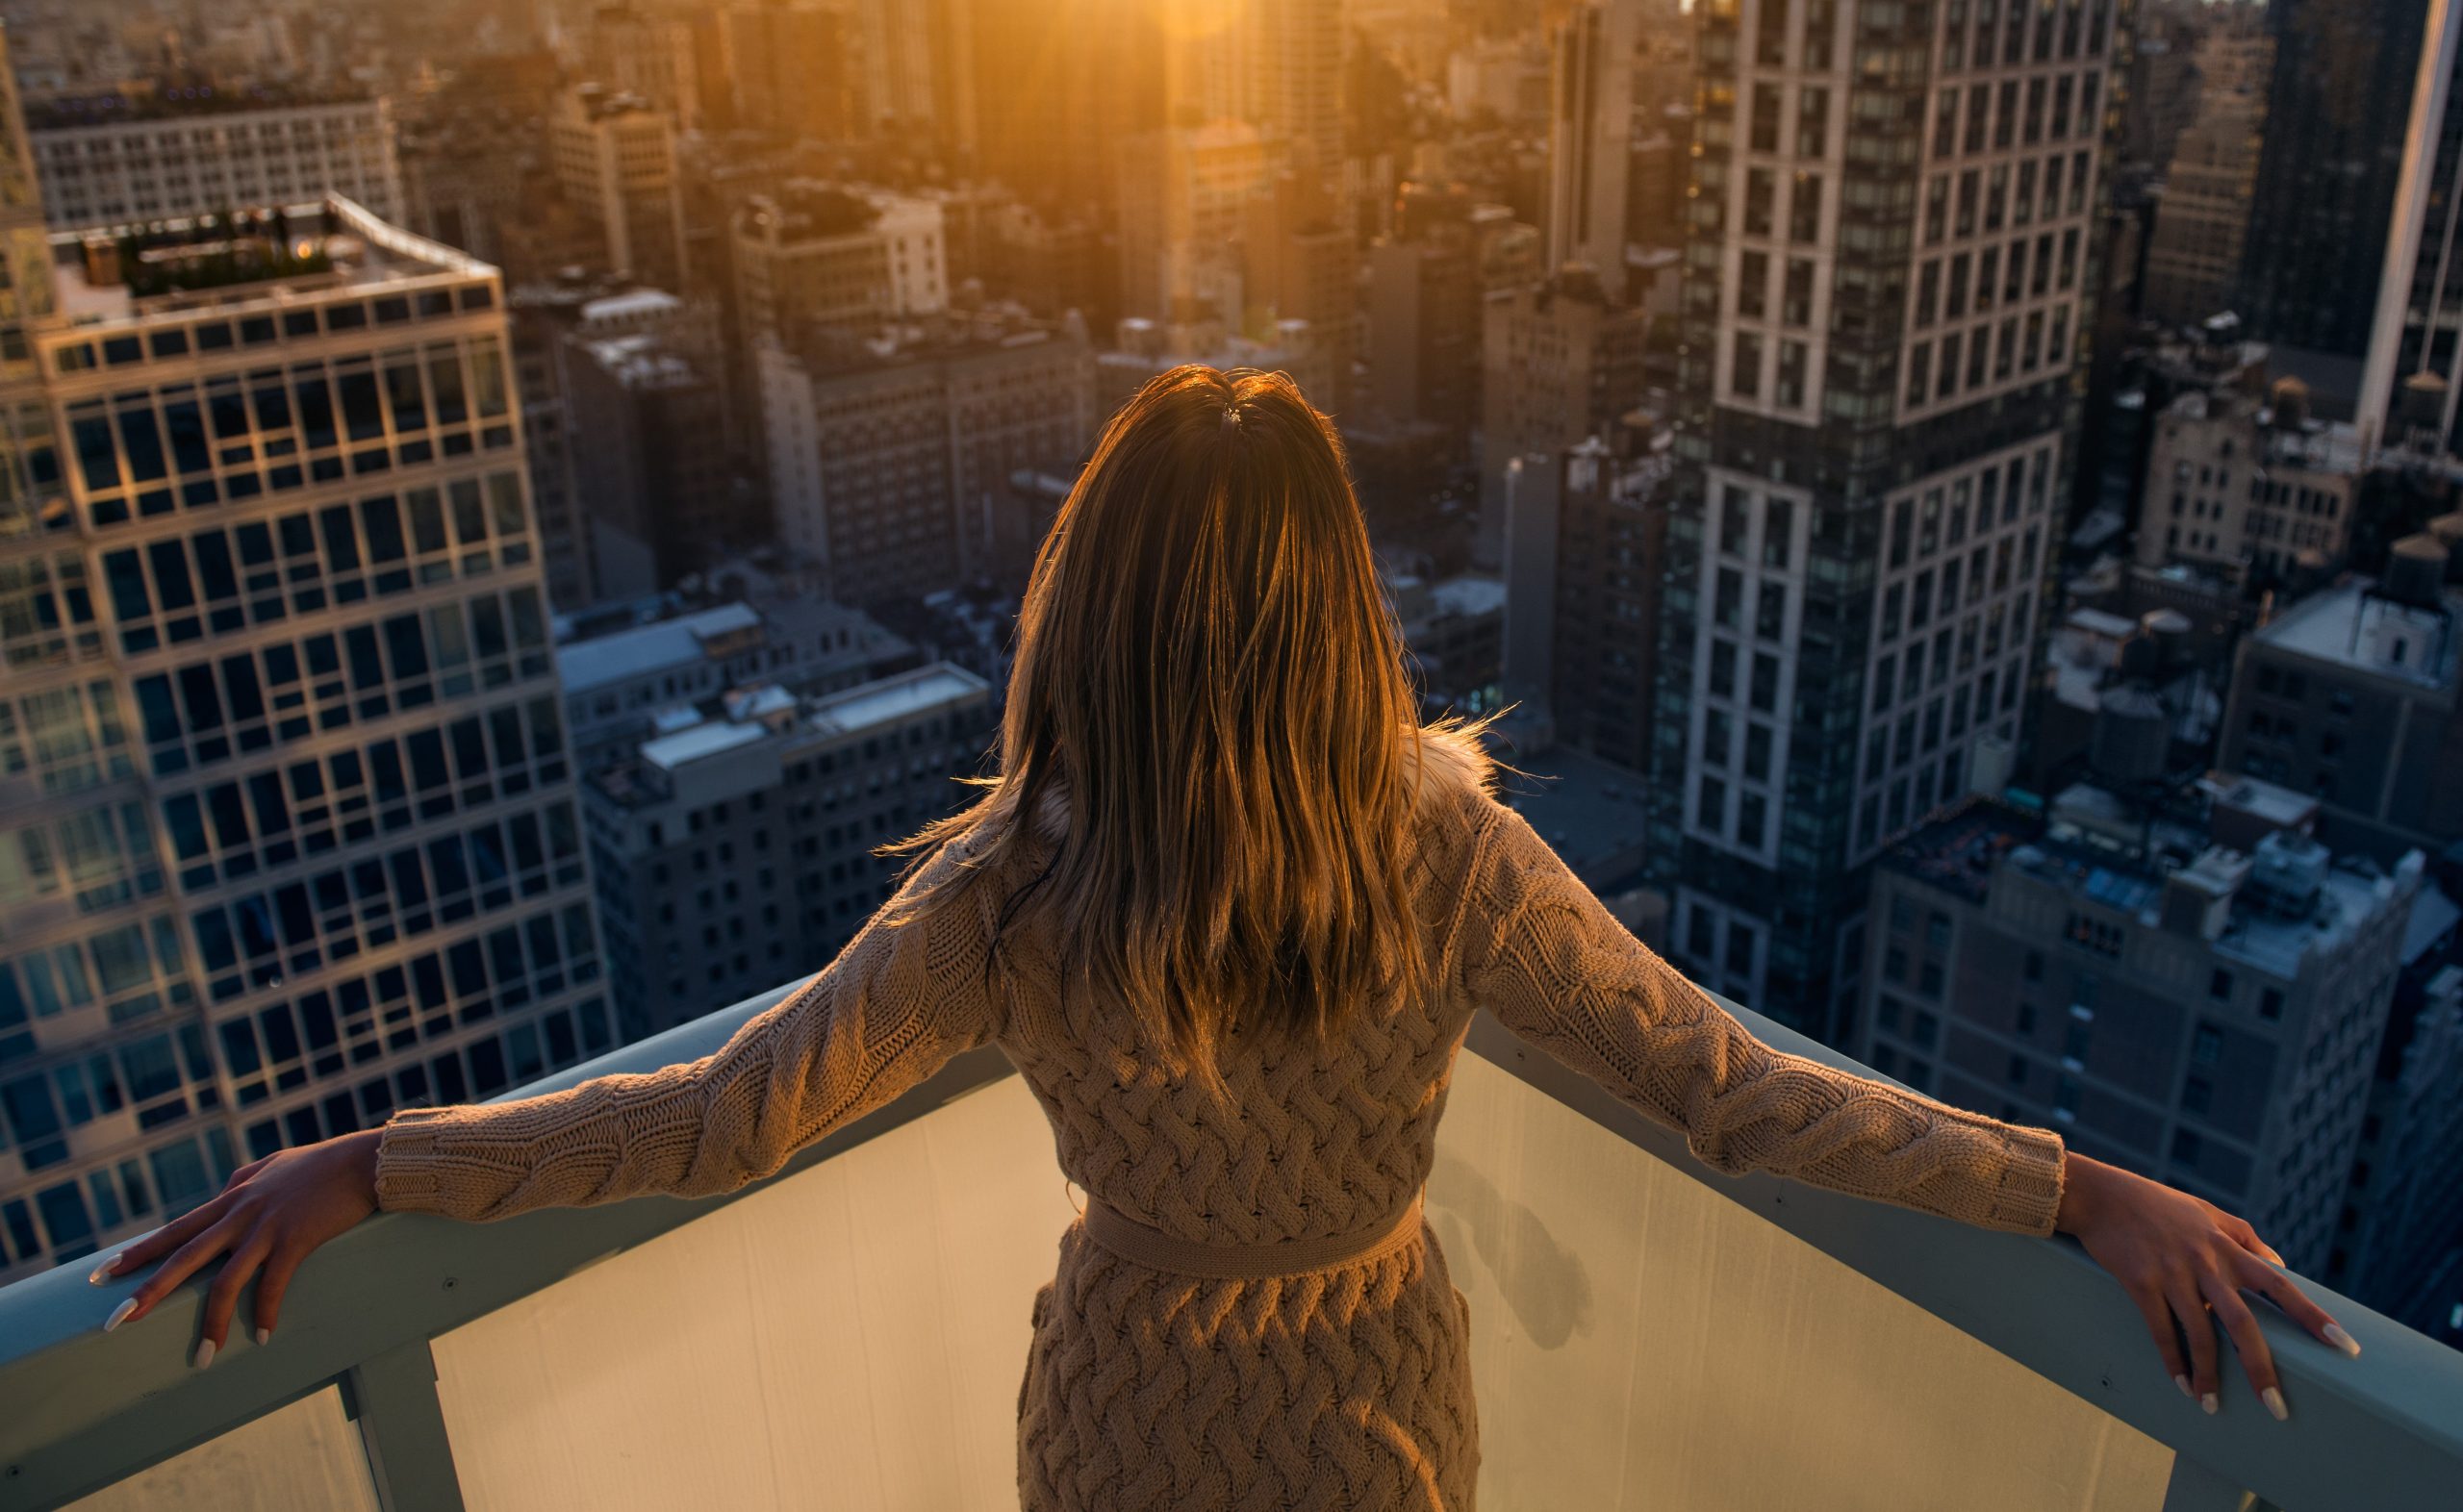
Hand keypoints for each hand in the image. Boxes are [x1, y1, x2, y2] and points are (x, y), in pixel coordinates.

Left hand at [89, 1128, 382, 1366]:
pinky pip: (273, 1285)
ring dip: (213, 1322)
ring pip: (226, 1280)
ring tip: (203, 1358)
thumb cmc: (321, 1164)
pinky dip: (267, 1314)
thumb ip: (242, 1181)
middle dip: (148, 1290)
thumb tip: (223, 1192)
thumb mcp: (271, 1167)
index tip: (103, 1273)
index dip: (138, 1251)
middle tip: (116, 1320)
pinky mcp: (296, 1240)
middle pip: (185, 1257)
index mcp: (231, 1198)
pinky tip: (264, 1337)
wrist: (361, 1161)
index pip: (175, 1229)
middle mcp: (240, 1213)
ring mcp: (267, 1227)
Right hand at [2056, 1150, 2359, 1418]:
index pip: (2279, 1285)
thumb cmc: (2155, 1204)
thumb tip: (2280, 1264)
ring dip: (2208, 1376)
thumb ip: (2245, 1236)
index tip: (2343, 1345)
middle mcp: (2206, 1263)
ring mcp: (2173, 1274)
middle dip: (2262, 1369)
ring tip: (2211, 1406)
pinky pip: (2161, 1330)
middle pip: (2243, 1324)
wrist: (2100, 1195)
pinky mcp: (2141, 1282)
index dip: (2312, 1315)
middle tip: (2278, 1408)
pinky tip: (2181, 1383)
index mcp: (2227, 1246)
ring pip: (2200, 1335)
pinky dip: (2173, 1360)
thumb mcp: (2206, 1212)